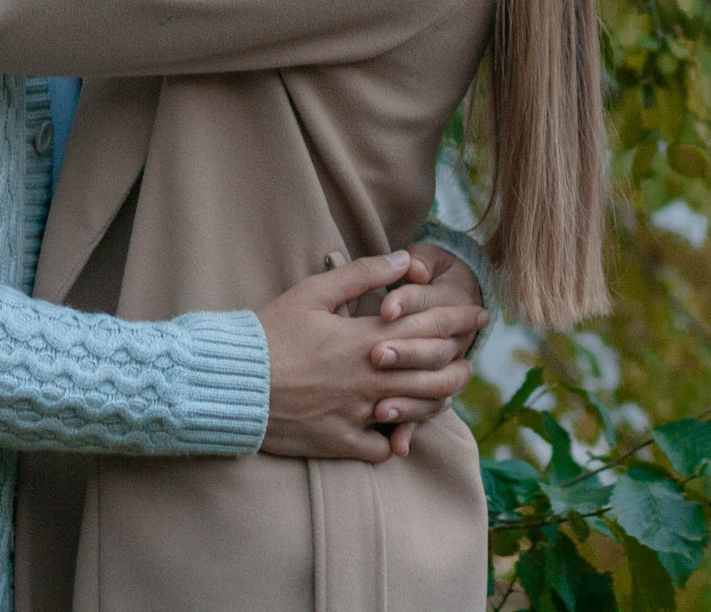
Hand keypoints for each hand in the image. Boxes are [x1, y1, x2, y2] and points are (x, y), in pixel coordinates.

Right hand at [257, 252, 482, 462]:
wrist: (231, 383)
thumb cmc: (270, 333)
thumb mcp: (313, 293)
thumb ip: (362, 274)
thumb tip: (404, 259)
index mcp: (367, 339)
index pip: (430, 328)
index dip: (460, 320)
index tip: (478, 316)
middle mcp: (370, 379)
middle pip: (436, 375)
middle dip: (460, 365)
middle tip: (469, 359)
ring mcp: (356, 414)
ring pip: (417, 412)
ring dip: (437, 401)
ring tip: (446, 393)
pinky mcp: (338, 442)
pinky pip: (380, 450)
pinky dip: (393, 442)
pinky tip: (398, 432)